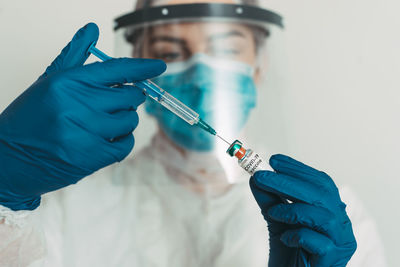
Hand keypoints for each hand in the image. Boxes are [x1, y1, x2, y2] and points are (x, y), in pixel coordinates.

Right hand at [0, 23, 165, 210]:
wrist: (8, 159)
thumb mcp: (49, 82)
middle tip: (114, 104)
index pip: (116, 69)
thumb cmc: (30, 119)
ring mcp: (84, 132)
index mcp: (68, 82)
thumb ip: (75, 55)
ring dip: (124, 122)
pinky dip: (122, 142)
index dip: (142, 68)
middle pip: (129, 96)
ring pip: (130, 121)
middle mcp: (77, 105)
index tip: (159, 67)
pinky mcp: (90, 157)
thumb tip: (92, 29)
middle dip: (128, 100)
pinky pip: (126, 145)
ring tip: (104, 124)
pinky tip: (106, 140)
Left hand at [250, 154, 356, 266]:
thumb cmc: (289, 252)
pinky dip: (299, 235)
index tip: (274, 160)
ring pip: (323, 215)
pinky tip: (285, 238)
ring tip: (271, 211)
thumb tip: (256, 177)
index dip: (298, 169)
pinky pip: (319, 242)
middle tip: (262, 176)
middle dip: (289, 181)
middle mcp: (341, 224)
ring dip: (292, 209)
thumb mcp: (276, 221)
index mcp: (331, 210)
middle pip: (321, 194)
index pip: (320, 182)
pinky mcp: (333, 260)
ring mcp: (340, 242)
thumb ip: (270, 200)